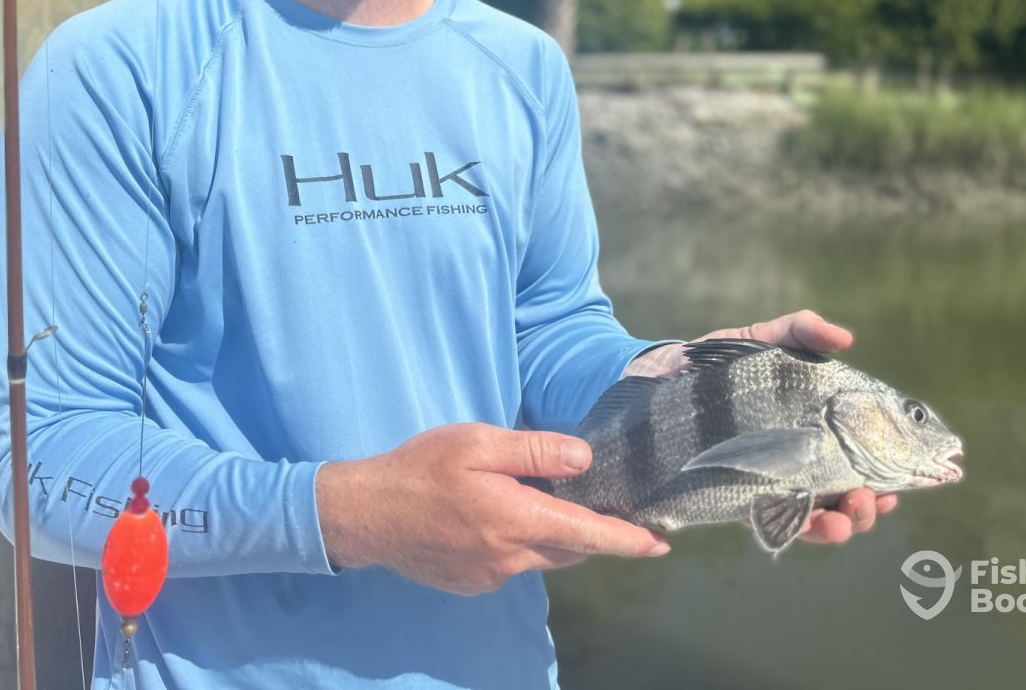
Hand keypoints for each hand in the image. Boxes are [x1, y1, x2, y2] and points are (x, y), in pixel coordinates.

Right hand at [315, 423, 670, 595]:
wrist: (364, 514)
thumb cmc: (420, 469)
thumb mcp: (477, 443)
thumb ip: (534, 451)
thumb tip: (584, 460)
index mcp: (517, 520)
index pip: (589, 535)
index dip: (629, 540)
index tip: (661, 543)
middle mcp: (511, 558)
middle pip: (569, 548)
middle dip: (591, 532)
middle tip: (603, 506)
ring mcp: (490, 576)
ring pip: (540, 557)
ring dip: (551, 535)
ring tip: (542, 503)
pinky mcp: (471, 583)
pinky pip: (512, 564)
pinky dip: (519, 543)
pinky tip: (495, 517)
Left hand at [626, 310, 897, 543]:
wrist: (661, 379)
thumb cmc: (721, 364)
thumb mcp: (763, 340)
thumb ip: (801, 332)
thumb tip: (845, 338)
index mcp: (816, 431)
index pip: (863, 460)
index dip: (888, 476)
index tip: (900, 482)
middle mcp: (799, 462)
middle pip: (847, 497)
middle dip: (866, 508)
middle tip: (870, 499)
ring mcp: (769, 481)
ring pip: (815, 517)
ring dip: (837, 525)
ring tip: (840, 518)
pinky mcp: (736, 495)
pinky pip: (770, 522)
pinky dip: (793, 527)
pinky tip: (806, 522)